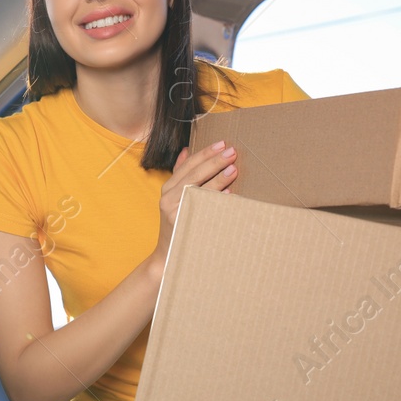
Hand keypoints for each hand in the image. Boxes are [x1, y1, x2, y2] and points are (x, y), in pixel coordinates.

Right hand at [153, 140, 237, 265]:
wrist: (168, 255)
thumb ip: (180, 174)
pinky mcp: (182, 224)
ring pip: (198, 190)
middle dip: (214, 161)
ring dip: (217, 178)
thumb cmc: (176, 225)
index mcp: (168, 188)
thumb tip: (187, 150)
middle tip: (232, 152)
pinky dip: (215, 200)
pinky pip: (201, 209)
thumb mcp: (173, 198)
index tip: (222, 144)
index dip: (205, 153)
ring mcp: (174, 211)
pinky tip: (228, 194)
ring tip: (233, 169)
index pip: (187, 165)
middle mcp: (168, 198)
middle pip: (193, 175)